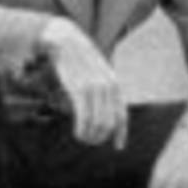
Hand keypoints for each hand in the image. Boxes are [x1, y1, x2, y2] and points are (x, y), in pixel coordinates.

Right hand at [41, 18, 127, 147]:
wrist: (66, 40)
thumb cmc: (80, 60)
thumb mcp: (98, 73)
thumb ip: (104, 92)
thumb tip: (104, 114)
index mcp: (115, 85)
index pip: (121, 116)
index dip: (121, 134)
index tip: (118, 147)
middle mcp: (108, 88)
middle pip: (109, 124)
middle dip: (100, 137)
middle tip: (90, 141)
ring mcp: (94, 88)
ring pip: (98, 124)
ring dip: (90, 136)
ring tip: (82, 138)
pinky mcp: (79, 89)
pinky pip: (84, 118)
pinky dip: (82, 130)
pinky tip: (78, 133)